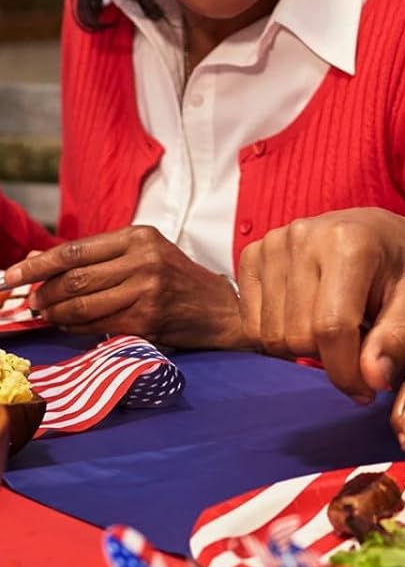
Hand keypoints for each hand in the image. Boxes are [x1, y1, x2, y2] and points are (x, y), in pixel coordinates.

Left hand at [3, 226, 241, 347]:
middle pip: (74, 279)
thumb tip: (36, 261)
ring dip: (56, 314)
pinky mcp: (149, 319)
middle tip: (31, 302)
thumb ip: (93, 257)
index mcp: (140, 237)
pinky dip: (76, 328)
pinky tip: (71, 326)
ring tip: (48, 315)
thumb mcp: (142, 254)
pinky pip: (97, 326)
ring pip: (81, 305)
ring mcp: (147, 291)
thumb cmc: (176, 279)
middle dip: (43, 294)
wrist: (222, 309)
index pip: (74, 251)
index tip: (9, 276)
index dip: (36, 266)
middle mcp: (144, 260)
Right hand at [237, 210, 404, 402]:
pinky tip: (306, 316)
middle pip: (297, 336)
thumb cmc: (399, 272)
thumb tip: (372, 380)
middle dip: (329, 358)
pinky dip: (279, 334)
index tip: (365, 391)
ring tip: (334, 328)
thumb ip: (397, 340)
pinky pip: (251, 325)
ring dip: (303, 348)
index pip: (332, 327)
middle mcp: (304, 236)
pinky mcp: (251, 255)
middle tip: (356, 345)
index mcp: (351, 243)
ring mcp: (272, 243)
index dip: (346, 372)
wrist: (377, 234)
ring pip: (271, 336)